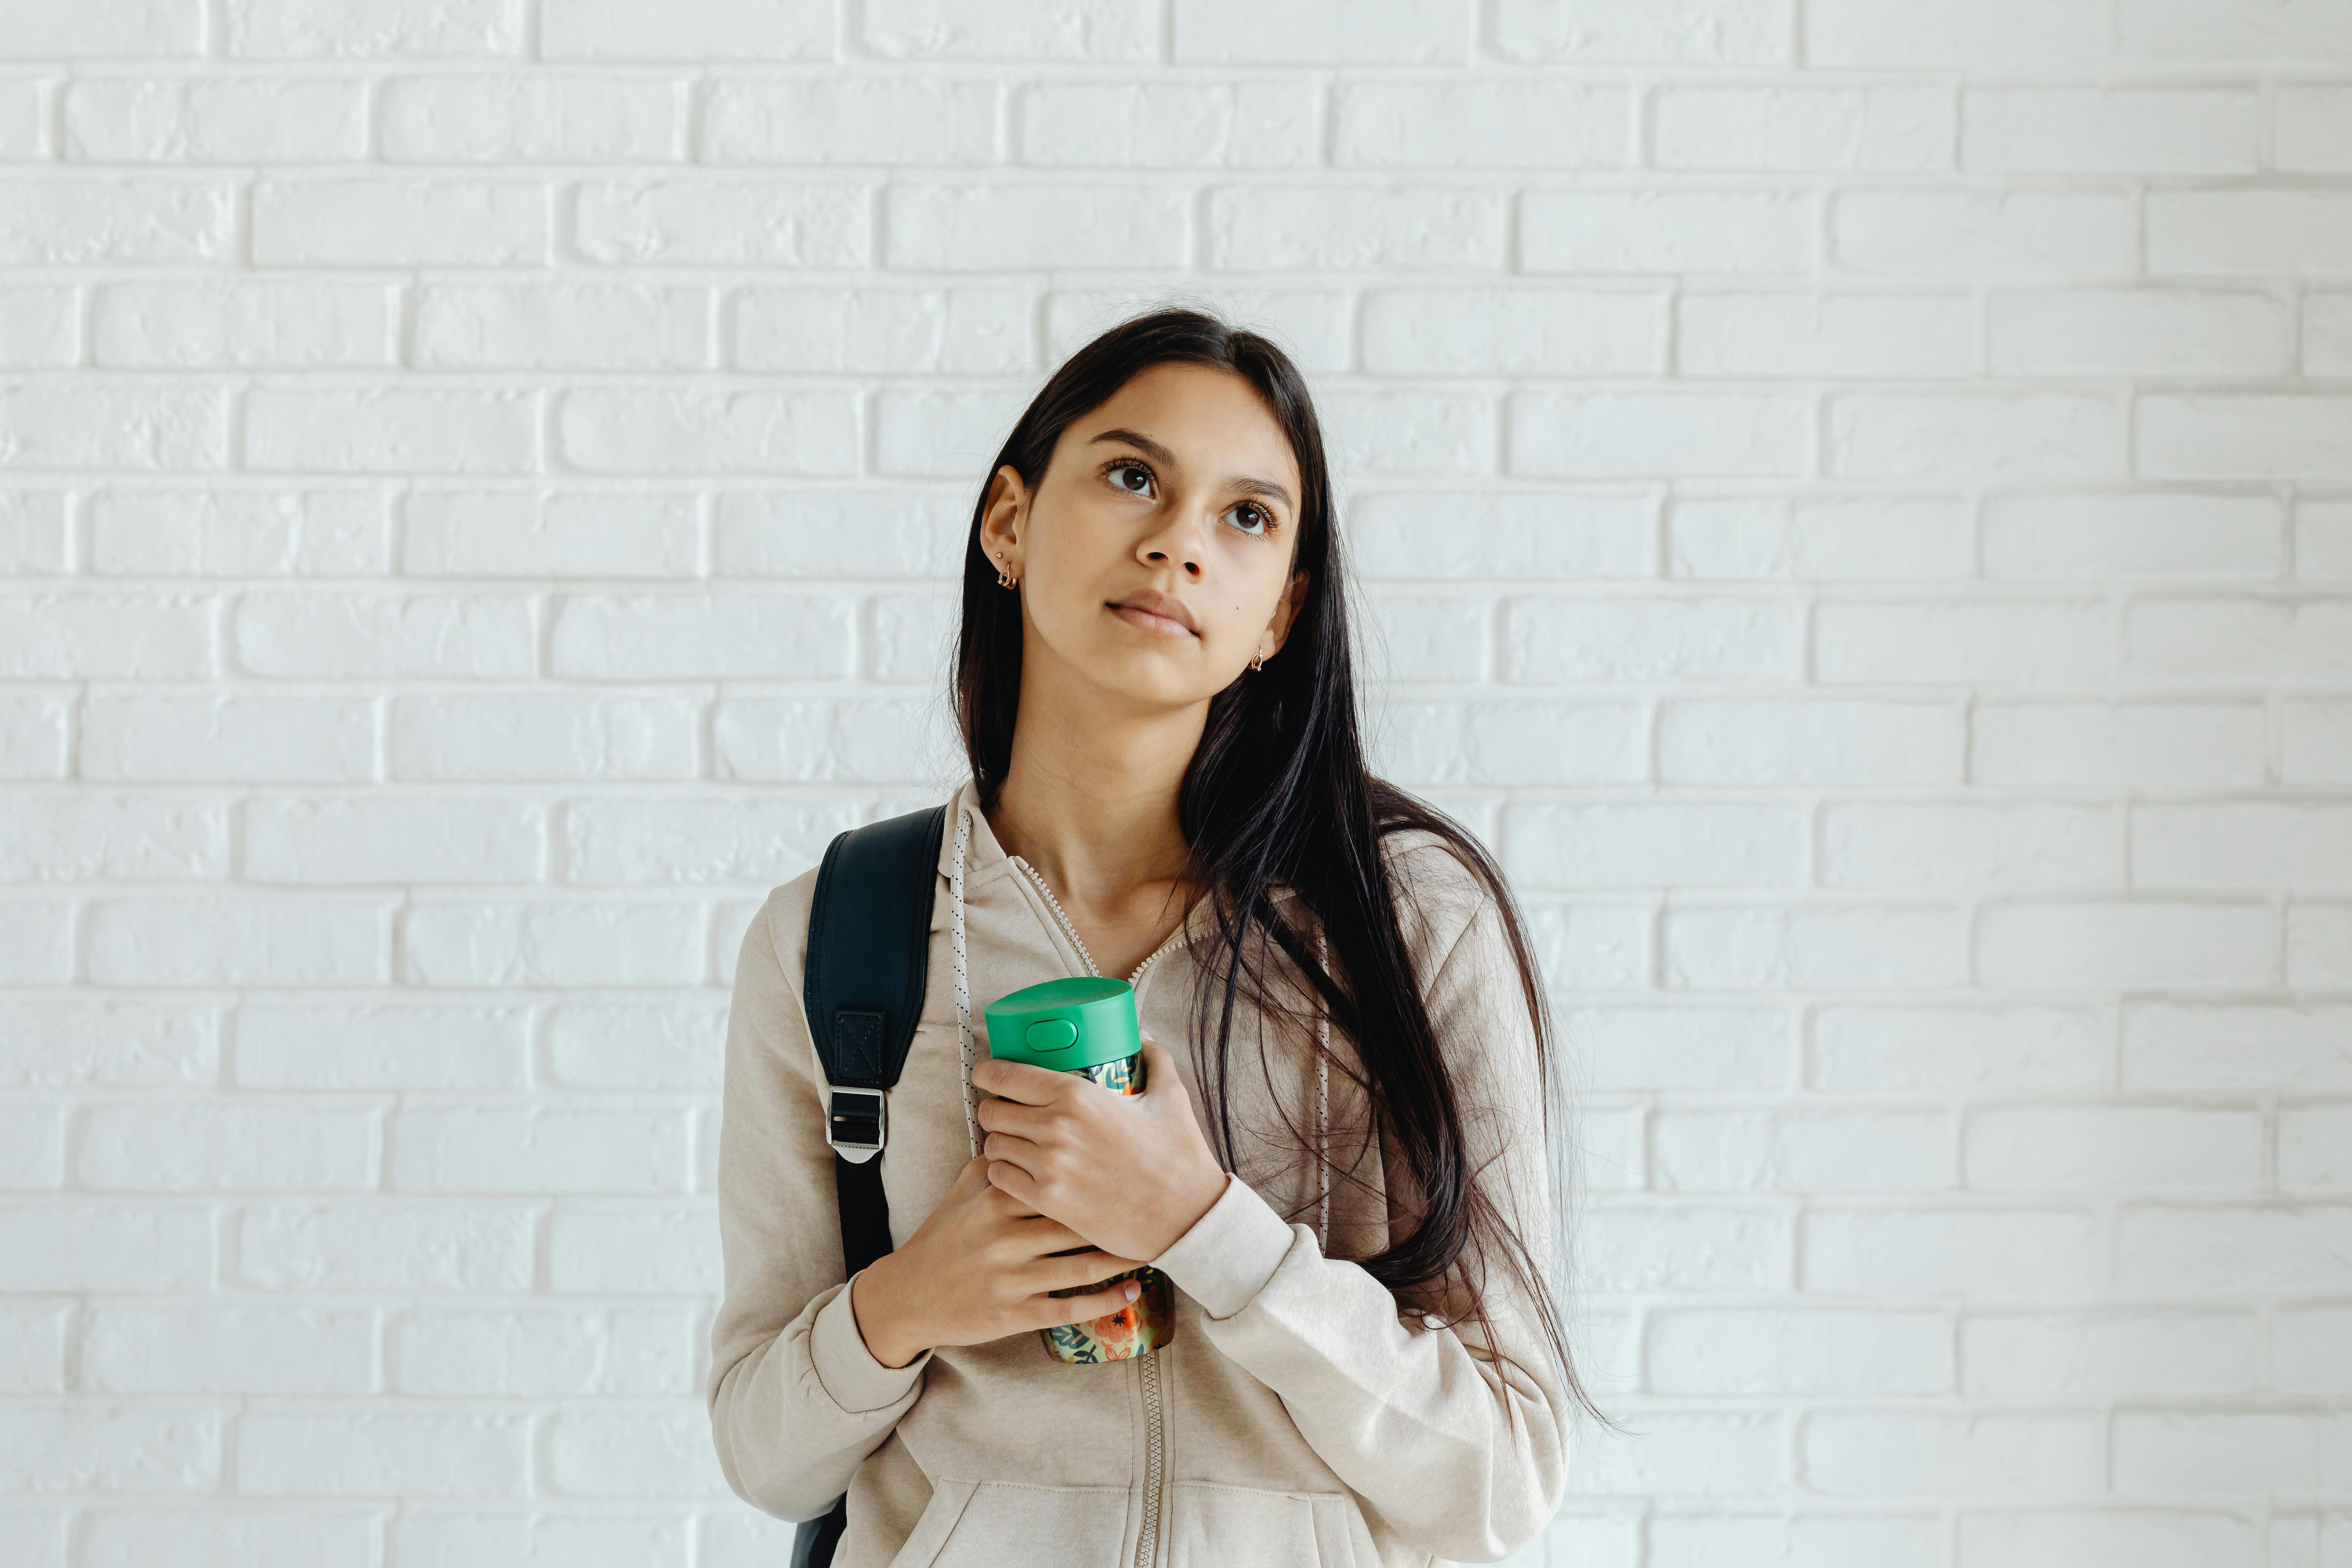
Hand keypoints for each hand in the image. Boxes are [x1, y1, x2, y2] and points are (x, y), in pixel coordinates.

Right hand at [849, 1154, 1146, 1369]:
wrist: (909, 1296)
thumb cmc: (943, 1238)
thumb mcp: (963, 1193)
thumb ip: (997, 1162)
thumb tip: (1031, 1127)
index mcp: (997, 1202)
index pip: (1055, 1178)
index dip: (1096, 1172)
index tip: (1131, 1165)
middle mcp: (1006, 1239)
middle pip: (1076, 1221)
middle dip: (1119, 1214)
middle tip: (1157, 1206)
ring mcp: (1012, 1279)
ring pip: (1081, 1267)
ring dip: (1122, 1259)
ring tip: (1155, 1247)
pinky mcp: (1016, 1314)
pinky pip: (1071, 1309)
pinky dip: (1106, 1302)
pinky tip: (1133, 1291)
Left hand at [971, 1038, 1229, 1264]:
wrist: (1187, 1216)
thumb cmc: (1178, 1155)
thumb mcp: (1170, 1097)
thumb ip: (1155, 1059)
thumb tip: (1143, 1036)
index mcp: (1078, 1095)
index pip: (1008, 1075)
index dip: (988, 1073)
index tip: (986, 1075)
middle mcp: (1056, 1127)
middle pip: (992, 1111)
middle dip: (994, 1109)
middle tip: (1006, 1112)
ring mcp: (1049, 1166)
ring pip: (993, 1145)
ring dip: (999, 1142)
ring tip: (1014, 1143)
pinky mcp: (1048, 1201)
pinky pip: (999, 1179)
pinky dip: (1003, 1173)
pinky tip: (1018, 1171)